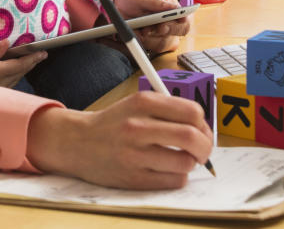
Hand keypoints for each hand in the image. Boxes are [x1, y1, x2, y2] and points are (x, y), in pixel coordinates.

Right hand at [0, 39, 44, 87]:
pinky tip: (18, 69)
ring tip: (33, 59)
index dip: (33, 58)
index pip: (20, 64)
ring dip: (26, 68)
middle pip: (21, 71)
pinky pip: (12, 81)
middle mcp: (2, 82)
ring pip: (18, 77)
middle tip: (42, 54)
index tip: (43, 52)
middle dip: (32, 62)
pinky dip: (18, 73)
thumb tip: (8, 43)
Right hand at [26, 91, 212, 188]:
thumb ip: (167, 109)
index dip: (203, 123)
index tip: (201, 129)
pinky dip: (178, 176)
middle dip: (205, 146)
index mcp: (142, 102)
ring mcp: (134, 155)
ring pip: (185, 162)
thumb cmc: (114, 123)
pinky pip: (173, 181)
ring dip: (190, 163)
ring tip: (181, 159)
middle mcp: (137, 127)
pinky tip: (168, 169)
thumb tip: (202, 126)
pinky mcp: (133, 178)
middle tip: (202, 149)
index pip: (191, 111)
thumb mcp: (136, 104)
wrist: (78, 143)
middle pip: (191, 137)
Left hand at [112, 0, 189, 53]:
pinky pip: (142, 49)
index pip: (184, 24)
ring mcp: (158, 39)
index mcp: (178, 14)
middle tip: (147, 28)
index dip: (178, 25)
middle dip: (157, 33)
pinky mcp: (146, 46)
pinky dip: (134, 42)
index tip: (166, 22)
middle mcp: (171, 29)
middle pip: (169, 38)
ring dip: (144, 39)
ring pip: (154, 45)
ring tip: (134, 29)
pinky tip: (127, 34)